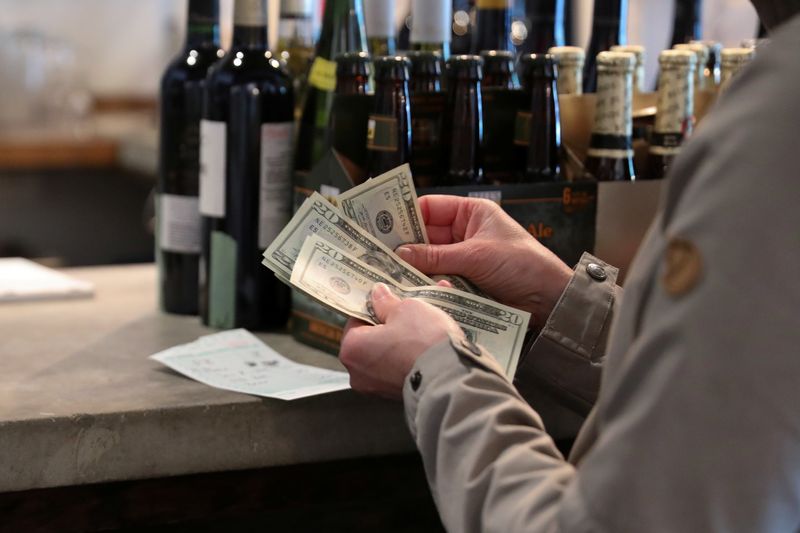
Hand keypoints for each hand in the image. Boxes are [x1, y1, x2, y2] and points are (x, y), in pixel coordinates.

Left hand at [339, 283, 461, 399]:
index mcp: (351, 349)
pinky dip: (414, 355)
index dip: (376, 308)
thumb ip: (387, 302)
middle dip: (393, 323)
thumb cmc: (422, 340)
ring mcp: (379, 389)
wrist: (451, 377)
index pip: (356, 320)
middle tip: (412, 309)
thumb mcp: (405, 309)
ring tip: (430, 318)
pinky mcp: (399, 396)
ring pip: (390, 354)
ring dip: (406, 338)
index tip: (392, 301)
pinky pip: (403, 368)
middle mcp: (358, 374)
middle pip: (373, 339)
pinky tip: (433, 340)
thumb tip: (378, 294)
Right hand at [395, 195, 572, 327]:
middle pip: (425, 236)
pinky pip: (438, 279)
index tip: (379, 225)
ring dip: (412, 268)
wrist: (549, 299)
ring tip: (384, 273)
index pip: (429, 208)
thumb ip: (436, 256)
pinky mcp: (464, 283)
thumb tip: (400, 254)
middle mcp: (464, 233)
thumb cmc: (522, 264)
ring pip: (429, 260)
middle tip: (374, 253)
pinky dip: (424, 284)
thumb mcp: (476, 255)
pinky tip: (405, 289)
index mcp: (471, 213)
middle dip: (404, 245)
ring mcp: (463, 259)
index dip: (404, 215)